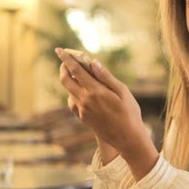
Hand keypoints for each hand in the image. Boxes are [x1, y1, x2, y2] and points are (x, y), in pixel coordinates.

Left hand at [56, 48, 157, 177]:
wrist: (127, 138)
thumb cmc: (129, 113)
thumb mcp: (122, 91)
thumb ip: (106, 76)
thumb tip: (92, 62)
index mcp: (95, 91)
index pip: (75, 70)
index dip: (66, 59)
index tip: (59, 50)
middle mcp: (85, 100)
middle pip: (65, 80)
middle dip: (64, 68)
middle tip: (67, 61)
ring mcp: (82, 111)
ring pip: (69, 91)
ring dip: (70, 80)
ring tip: (80, 74)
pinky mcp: (83, 118)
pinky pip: (73, 102)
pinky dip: (74, 93)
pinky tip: (84, 92)